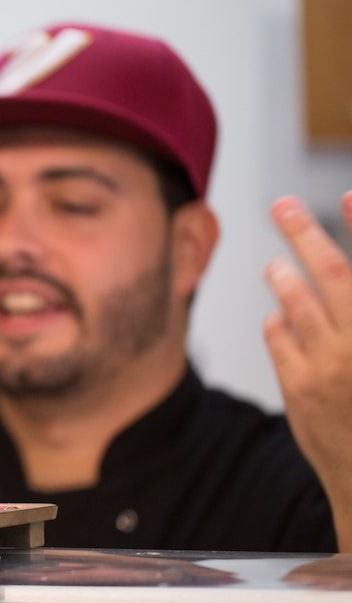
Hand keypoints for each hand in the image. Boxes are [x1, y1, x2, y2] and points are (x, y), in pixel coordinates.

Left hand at [263, 191, 351, 549]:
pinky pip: (278, 339)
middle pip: (333, 273)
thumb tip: (340, 277)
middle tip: (282, 205)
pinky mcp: (300, 388)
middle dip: (305, 233)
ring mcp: (332, 366)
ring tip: (275, 264)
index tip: (347, 195)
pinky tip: (278, 319)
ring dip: (284, 277)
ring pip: (297, 303)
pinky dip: (278, 323)